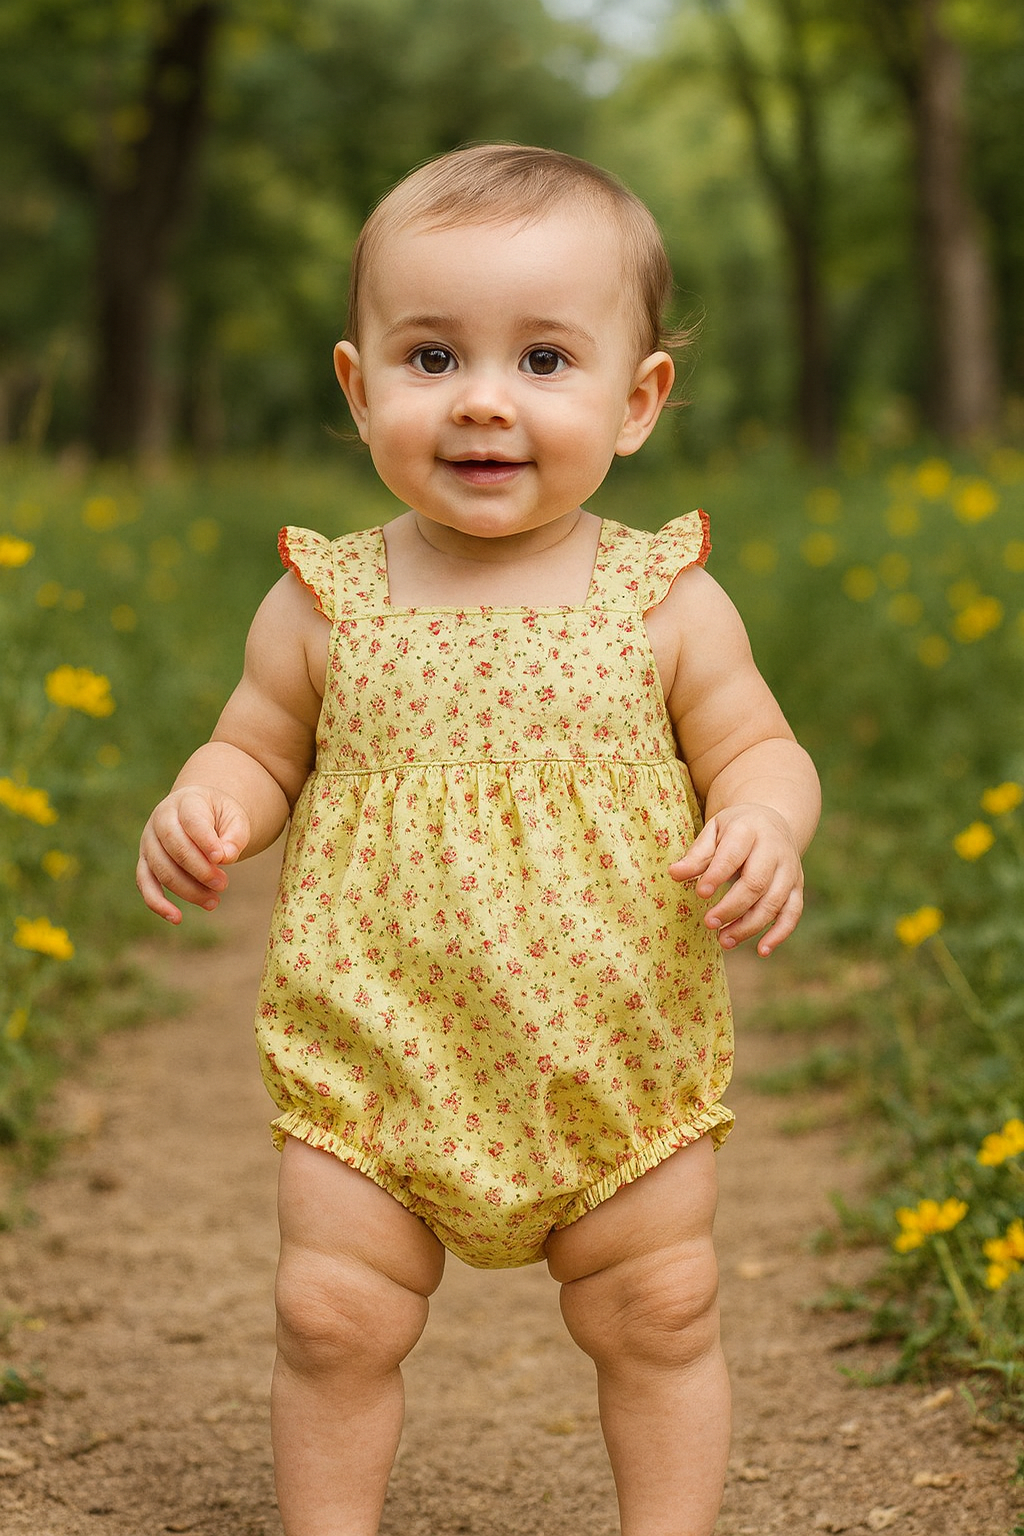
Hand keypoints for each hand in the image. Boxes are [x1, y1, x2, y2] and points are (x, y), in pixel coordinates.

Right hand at [137, 786, 250, 923]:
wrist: (198, 813)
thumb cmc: (219, 817)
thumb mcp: (235, 818)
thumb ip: (235, 835)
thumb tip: (225, 857)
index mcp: (186, 801)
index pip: (192, 822)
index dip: (206, 842)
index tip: (223, 859)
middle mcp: (161, 819)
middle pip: (175, 848)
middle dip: (201, 870)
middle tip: (224, 884)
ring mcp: (149, 841)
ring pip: (162, 869)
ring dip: (187, 889)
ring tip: (214, 901)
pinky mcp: (145, 862)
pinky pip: (145, 884)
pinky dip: (158, 903)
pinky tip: (176, 918)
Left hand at [668, 803, 803, 956]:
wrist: (772, 822)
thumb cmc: (735, 830)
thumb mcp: (714, 832)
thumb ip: (697, 855)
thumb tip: (674, 874)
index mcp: (749, 831)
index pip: (734, 855)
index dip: (717, 875)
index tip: (700, 893)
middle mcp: (774, 850)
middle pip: (757, 883)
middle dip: (732, 907)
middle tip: (709, 923)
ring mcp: (789, 870)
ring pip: (774, 902)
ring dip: (749, 926)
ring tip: (723, 941)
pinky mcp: (797, 887)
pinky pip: (792, 913)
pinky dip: (779, 934)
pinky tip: (762, 951)